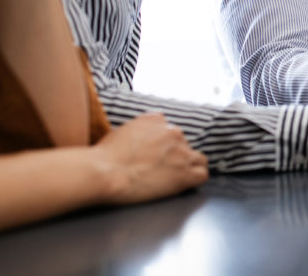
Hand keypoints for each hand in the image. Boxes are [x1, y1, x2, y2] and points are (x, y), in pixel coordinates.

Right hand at [94, 113, 208, 203]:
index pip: (170, 130)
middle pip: (183, 144)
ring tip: (177, 178)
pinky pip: (202, 174)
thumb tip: (140, 140)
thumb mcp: (121, 131)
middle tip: (161, 170)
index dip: (165, 145)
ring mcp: (181, 152)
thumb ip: (138, 131)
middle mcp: (172, 132)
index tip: (157, 155)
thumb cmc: (105, 156)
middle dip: (175, 156)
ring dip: (190, 167)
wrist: (106, 172)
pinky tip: (186, 185)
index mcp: (156, 120)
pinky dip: (196, 179)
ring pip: (199, 159)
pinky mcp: (185, 173)